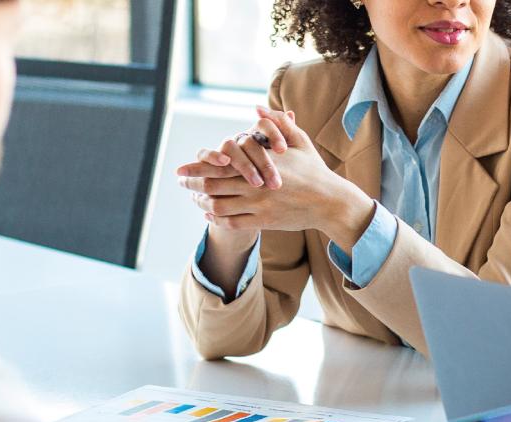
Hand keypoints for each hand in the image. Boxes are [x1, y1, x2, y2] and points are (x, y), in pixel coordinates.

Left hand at [177, 108, 374, 248]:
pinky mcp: (263, 221)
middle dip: (191, 184)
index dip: (196, 167)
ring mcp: (258, 205)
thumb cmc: (314, 169)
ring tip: (194, 198)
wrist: (329, 202)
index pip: (219, 164)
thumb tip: (257, 107)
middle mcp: (255, 185)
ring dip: (201, 202)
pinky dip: (216, 219)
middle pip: (211, 185)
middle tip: (180, 182)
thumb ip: (277, 122)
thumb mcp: (299, 141)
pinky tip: (210, 213)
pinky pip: (231, 223)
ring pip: (218, 206)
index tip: (181, 169)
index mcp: (260, 163)